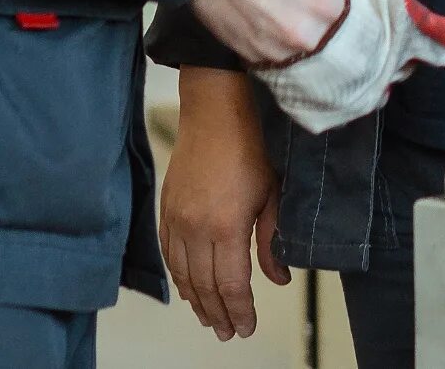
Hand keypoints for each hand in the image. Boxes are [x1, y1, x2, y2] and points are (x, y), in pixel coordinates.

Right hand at [161, 70, 288, 337]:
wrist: (214, 113)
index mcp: (226, 228)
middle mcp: (196, 229)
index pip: (231, 285)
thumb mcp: (273, 195)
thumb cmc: (250, 149)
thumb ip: (273, 241)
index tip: (247, 329)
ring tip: (210, 319)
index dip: (240, 312)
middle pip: (205, 287)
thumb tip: (279, 280)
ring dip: (197, 301)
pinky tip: (187, 288)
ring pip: (183, 275)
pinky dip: (178, 277)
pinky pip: (168, 255)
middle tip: (229, 333)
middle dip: (218, 314)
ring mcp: (177, 220)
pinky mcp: (165, 210)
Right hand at [189, 0, 347, 65]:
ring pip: (300, 54)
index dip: (342, 8)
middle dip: (323, 29)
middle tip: (311, 14)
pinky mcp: (252, 58)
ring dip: (298, 41)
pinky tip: (268, 29)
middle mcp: (309, 36)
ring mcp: (279, 51)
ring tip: (286, 22)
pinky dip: (274, 46)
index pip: (351, 17)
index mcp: (329, 5)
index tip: (335, 3)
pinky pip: (274, 58)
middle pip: (328, 40)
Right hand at [247, 0, 444, 133]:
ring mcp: (295, 57)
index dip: (433, 35)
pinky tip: (345, 91)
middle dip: (403, 63)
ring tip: (384, 81)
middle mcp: (323, 34)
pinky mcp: (272, 71)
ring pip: (351, 86)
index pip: (403, 27)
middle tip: (416, 59)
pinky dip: (335, 97)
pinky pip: (315, 97)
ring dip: (373, 85)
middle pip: (381, 65)